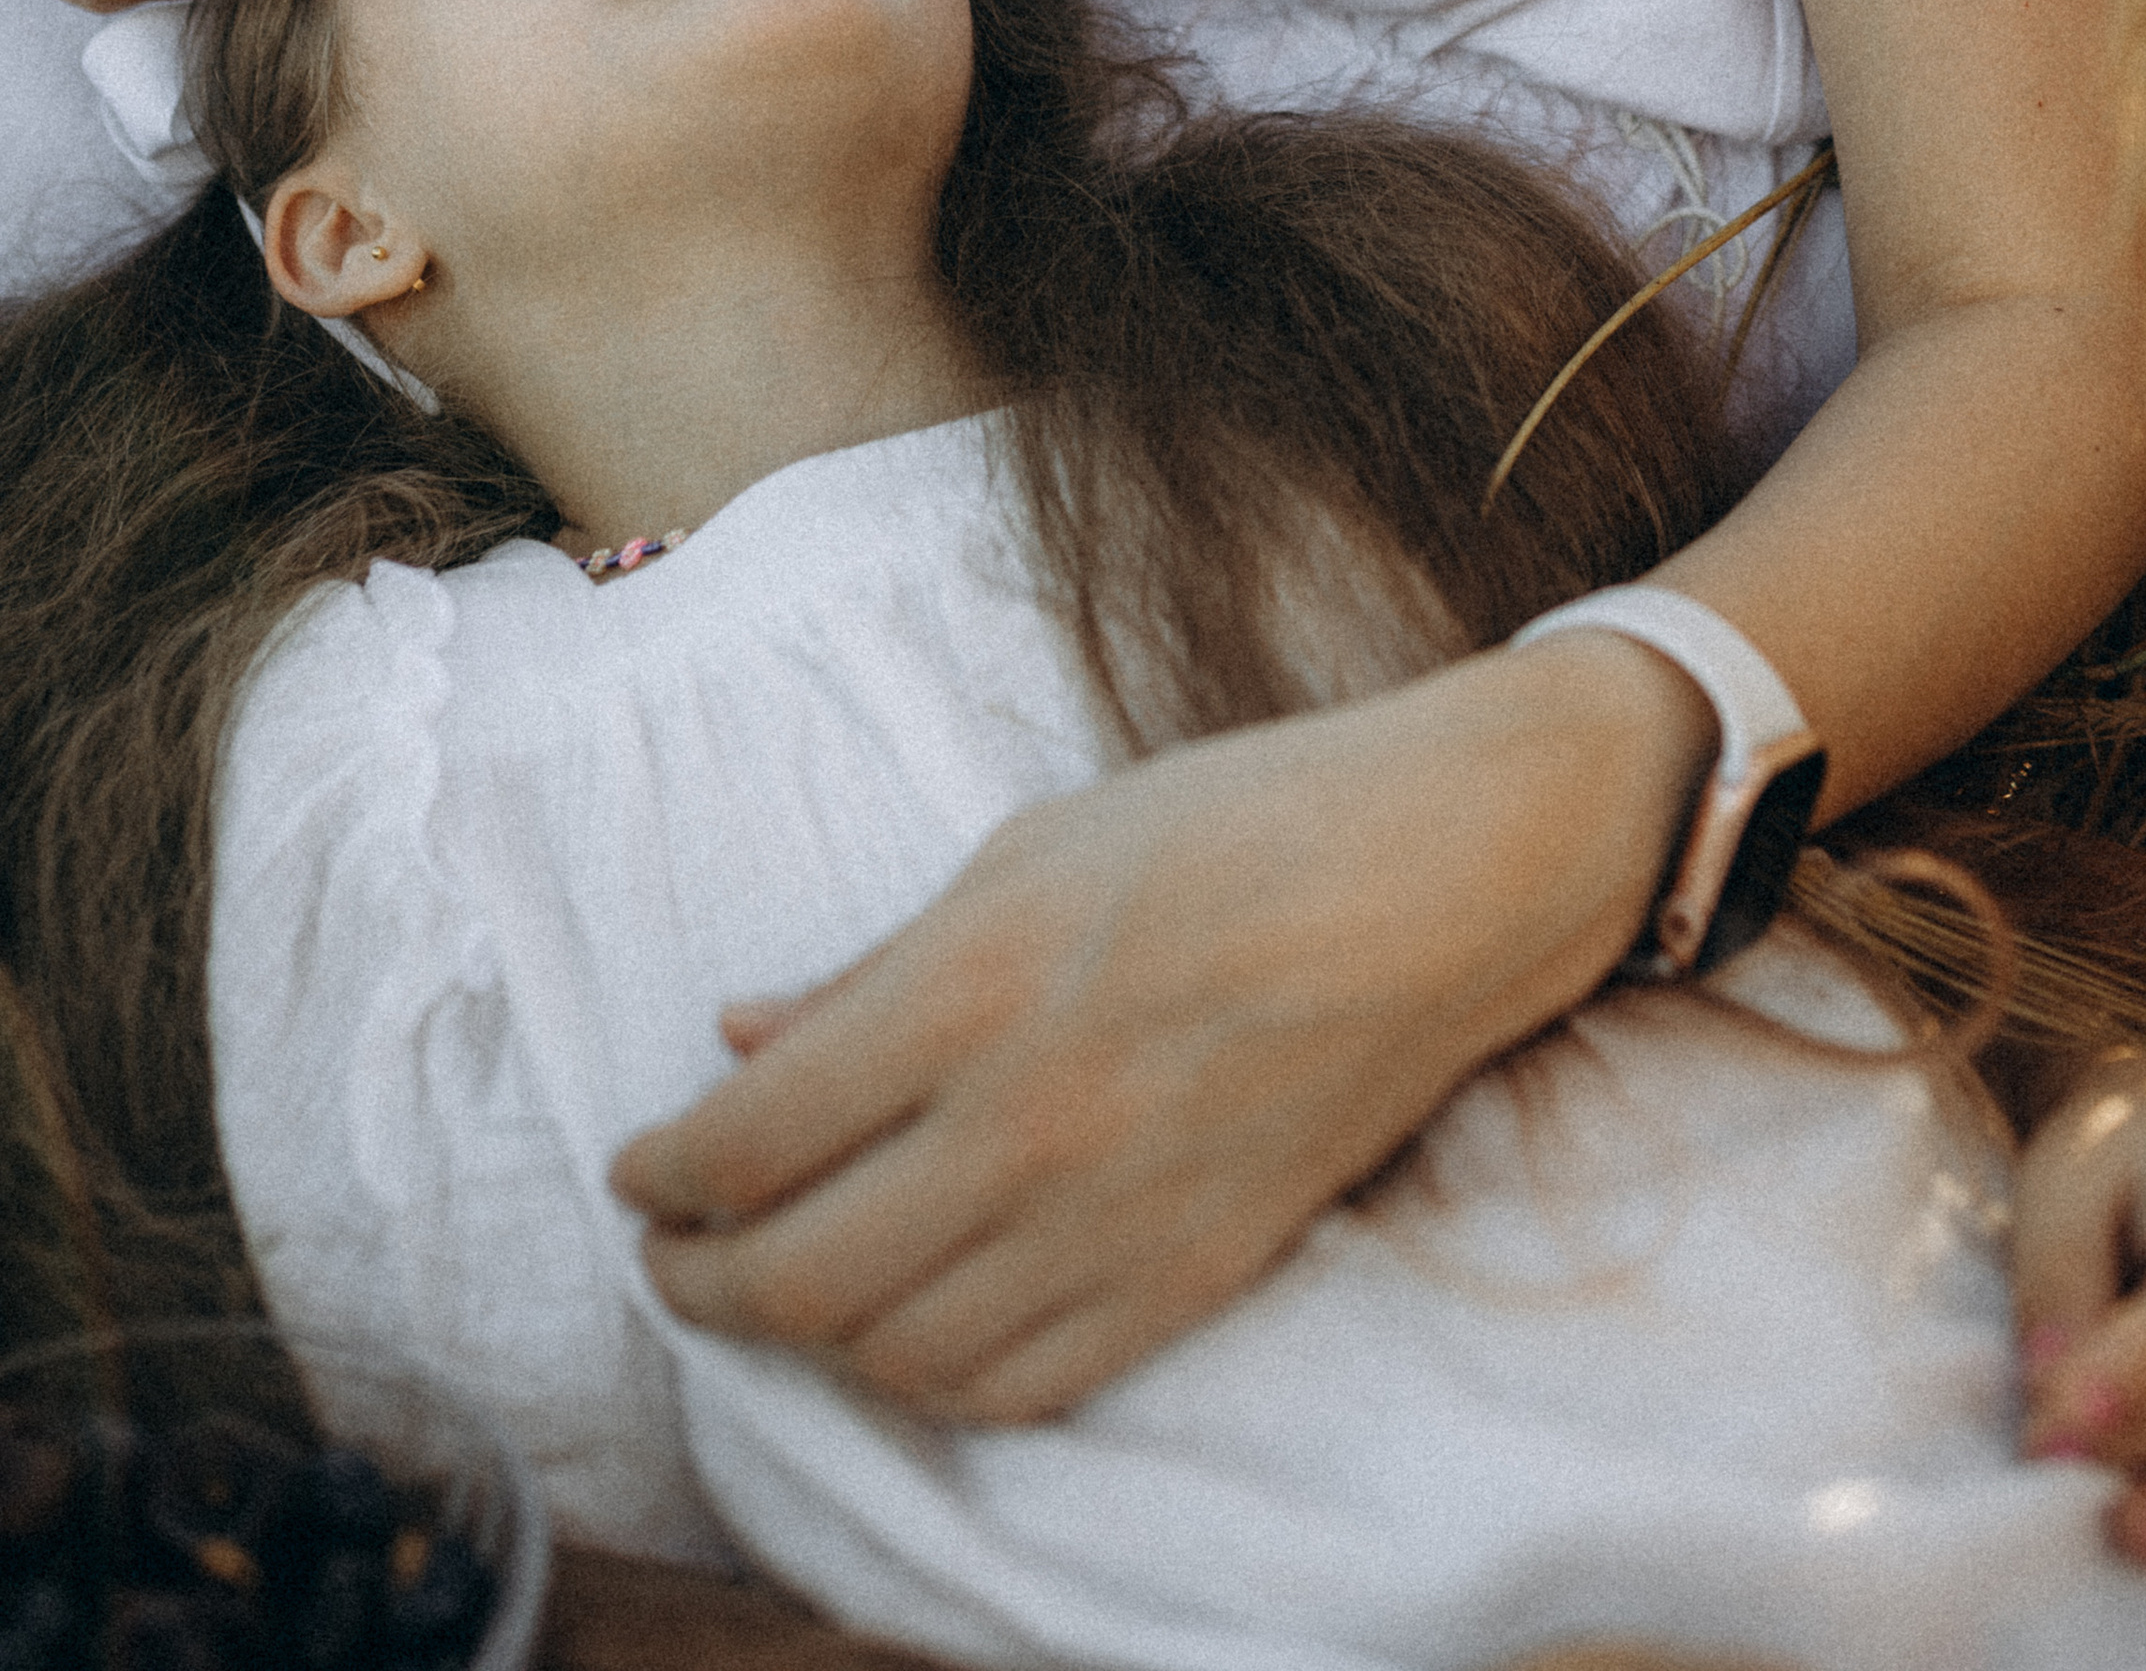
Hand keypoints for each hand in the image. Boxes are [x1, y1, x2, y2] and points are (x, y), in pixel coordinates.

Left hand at [612, 634, 1710, 1424]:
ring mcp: (1119, 1217)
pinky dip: (930, 1380)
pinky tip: (900, 1333)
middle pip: (798, 1275)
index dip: (665, 1173)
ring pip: (897, 1353)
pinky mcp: (1196, 1276)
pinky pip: (1019, 1385)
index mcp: (975, 985)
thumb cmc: (1237, 822)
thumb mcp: (1029, 847)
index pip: (752, 1139)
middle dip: (697, 1282)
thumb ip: (875, 964)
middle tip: (668, 1255)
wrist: (1447, 873)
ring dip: (805, 1340)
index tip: (636, 1168)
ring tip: (774, 1292)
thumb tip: (738, 1037)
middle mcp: (1031, 1122)